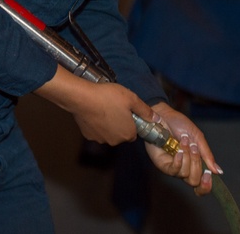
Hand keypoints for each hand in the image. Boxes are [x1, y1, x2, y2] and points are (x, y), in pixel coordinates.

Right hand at [34, 67, 150, 145]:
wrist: (82, 98)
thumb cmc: (109, 97)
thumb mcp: (132, 99)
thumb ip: (145, 110)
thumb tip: (156, 119)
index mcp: (127, 134)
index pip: (134, 132)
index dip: (132, 121)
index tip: (128, 111)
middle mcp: (115, 141)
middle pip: (121, 134)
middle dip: (120, 123)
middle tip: (117, 107)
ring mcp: (100, 139)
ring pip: (109, 133)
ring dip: (109, 124)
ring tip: (105, 108)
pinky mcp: (88, 136)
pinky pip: (97, 131)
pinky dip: (97, 124)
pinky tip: (95, 112)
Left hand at [144, 103, 222, 195]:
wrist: (163, 117)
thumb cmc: (180, 126)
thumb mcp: (197, 138)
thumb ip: (207, 155)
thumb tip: (218, 171)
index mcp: (195, 164)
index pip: (201, 185)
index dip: (206, 186)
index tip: (209, 175)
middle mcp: (184, 169)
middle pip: (194, 182)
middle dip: (197, 166)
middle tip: (195, 149)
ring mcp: (173, 168)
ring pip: (185, 175)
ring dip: (188, 157)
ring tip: (184, 141)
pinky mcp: (163, 165)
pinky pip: (173, 170)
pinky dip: (179, 161)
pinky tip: (179, 151)